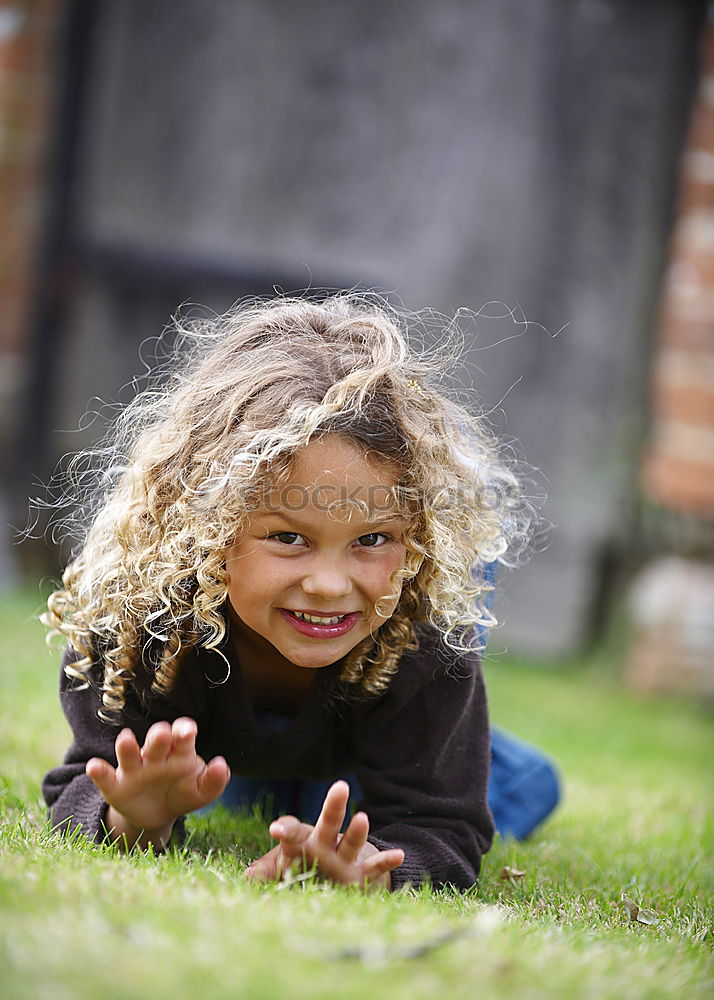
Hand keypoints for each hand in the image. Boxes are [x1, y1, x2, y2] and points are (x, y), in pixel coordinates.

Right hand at [86, 717, 230, 845]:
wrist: (157, 815)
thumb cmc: (182, 793)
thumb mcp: (201, 792)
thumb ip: (213, 781)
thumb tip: (222, 765)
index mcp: (179, 752)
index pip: (182, 736)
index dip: (184, 731)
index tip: (188, 730)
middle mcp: (155, 756)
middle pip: (157, 741)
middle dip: (160, 736)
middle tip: (164, 732)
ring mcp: (134, 769)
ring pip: (129, 754)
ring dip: (127, 746)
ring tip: (126, 739)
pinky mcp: (115, 786)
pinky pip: (105, 778)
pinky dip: (99, 772)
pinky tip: (95, 767)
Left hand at [244, 780, 403, 889]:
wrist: (334, 878)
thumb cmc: (302, 869)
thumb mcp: (283, 869)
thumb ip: (266, 871)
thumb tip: (243, 878)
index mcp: (301, 844)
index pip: (294, 831)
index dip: (286, 828)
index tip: (276, 829)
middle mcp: (324, 847)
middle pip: (328, 824)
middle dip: (333, 807)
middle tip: (341, 786)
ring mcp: (344, 858)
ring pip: (351, 842)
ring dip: (357, 831)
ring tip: (363, 818)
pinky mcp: (360, 874)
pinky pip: (374, 867)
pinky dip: (386, 862)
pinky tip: (399, 856)